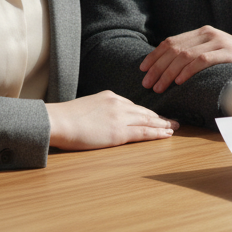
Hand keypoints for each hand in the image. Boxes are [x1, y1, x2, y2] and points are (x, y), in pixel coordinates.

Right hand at [46, 90, 179, 149]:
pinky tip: (167, 135)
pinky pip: (144, 133)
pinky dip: (157, 133)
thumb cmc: (64, 118)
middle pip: (144, 112)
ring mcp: (120, 118)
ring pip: (148, 121)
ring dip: (163, 125)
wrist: (57, 121)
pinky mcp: (119, 133)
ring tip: (175, 128)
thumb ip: (97, 111)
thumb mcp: (85, 107)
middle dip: (159, 117)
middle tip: (173, 121)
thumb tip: (100, 119)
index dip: (146, 113)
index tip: (154, 116)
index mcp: (109, 97)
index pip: (132, 106)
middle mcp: (118, 104)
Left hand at [140, 26, 231, 92]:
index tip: (143, 70)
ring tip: (159, 87)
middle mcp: (208, 33)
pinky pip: (201, 60)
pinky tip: (178, 82)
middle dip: (157, 67)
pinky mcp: (228, 52)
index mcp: (202, 32)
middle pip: (174, 48)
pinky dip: (187, 71)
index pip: (171, 42)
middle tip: (147, 83)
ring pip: (184, 55)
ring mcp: (219, 41)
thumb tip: (170, 70)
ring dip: (168, 72)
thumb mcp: (215, 54)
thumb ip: (197, 56)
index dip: (155, 55)